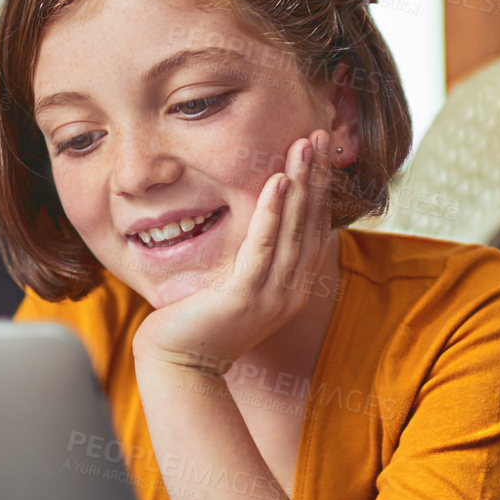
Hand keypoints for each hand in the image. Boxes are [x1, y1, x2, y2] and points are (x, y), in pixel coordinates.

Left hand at [132, 128, 335, 373]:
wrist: (178, 366)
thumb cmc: (200, 323)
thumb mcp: (236, 286)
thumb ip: (253, 257)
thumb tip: (260, 223)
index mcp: (292, 287)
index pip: (313, 228)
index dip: (320, 188)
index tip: (321, 150)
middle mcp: (291, 291)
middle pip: (311, 224)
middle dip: (317, 176)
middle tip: (320, 134)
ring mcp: (271, 296)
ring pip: (292, 230)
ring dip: (301, 184)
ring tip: (305, 146)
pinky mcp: (245, 298)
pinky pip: (262, 247)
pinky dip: (271, 212)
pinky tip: (278, 182)